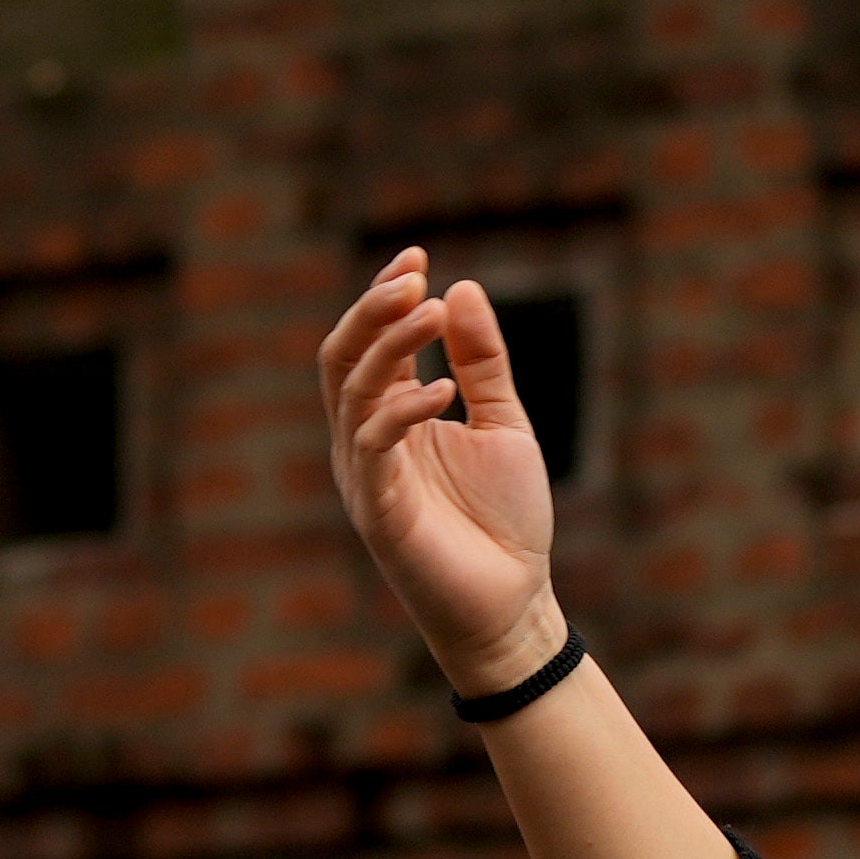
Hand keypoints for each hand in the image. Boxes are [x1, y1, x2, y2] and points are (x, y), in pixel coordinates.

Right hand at [317, 253, 570, 692]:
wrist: (515, 604)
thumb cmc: (506, 521)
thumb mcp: (503, 423)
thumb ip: (482, 362)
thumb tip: (459, 288)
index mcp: (396, 416)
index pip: (374, 342)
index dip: (387, 294)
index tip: (420, 254)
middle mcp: (369, 439)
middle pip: (344, 356)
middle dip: (372, 309)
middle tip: (413, 275)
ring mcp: (368, 475)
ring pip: (350, 391)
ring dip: (388, 343)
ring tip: (431, 310)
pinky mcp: (378, 511)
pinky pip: (373, 446)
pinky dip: (403, 409)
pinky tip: (445, 389)